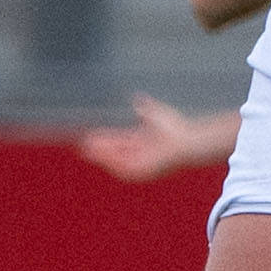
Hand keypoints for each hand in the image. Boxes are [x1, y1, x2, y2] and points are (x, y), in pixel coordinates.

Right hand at [78, 93, 237, 182]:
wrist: (186, 140)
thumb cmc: (176, 127)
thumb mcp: (156, 113)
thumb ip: (145, 108)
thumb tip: (138, 99)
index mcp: (142, 141)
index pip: (119, 141)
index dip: (105, 139)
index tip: (91, 135)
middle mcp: (140, 154)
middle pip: (115, 152)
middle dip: (99, 149)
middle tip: (83, 144)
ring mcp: (141, 163)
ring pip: (116, 161)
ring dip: (102, 156)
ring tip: (88, 150)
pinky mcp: (143, 171)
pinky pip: (122, 169)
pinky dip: (112, 162)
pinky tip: (102, 155)